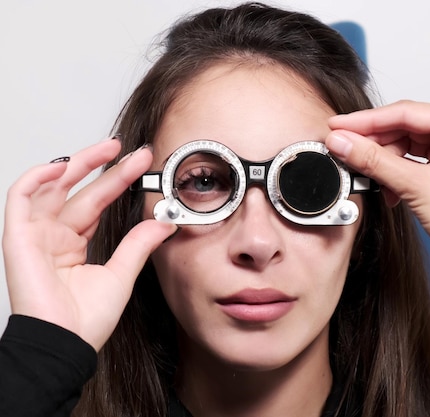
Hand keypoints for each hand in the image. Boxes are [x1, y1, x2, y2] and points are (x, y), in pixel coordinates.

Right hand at [2, 138, 176, 349]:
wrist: (65, 344)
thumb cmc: (86, 320)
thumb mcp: (121, 274)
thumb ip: (139, 244)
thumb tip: (164, 223)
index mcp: (76, 245)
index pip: (98, 203)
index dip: (119, 182)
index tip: (143, 166)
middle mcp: (55, 236)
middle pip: (81, 191)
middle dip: (107, 167)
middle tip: (133, 152)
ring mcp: (36, 235)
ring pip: (54, 187)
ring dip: (79, 164)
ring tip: (110, 148)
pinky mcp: (18, 237)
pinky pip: (20, 198)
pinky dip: (36, 178)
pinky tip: (63, 166)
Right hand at [326, 100, 429, 286]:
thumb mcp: (416, 187)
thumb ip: (375, 161)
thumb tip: (343, 142)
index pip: (406, 113)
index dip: (367, 120)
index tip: (338, 125)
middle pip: (404, 127)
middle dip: (373, 142)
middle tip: (342, 148)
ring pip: (405, 146)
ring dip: (383, 162)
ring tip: (365, 176)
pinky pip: (411, 163)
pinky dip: (394, 175)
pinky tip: (387, 191)